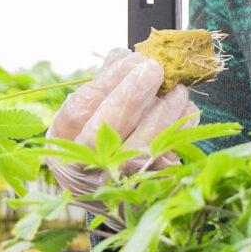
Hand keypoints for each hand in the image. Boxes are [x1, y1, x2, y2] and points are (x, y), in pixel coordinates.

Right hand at [47, 49, 198, 206]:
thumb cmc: (102, 141)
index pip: (78, 111)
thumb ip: (104, 85)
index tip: (132, 60)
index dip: (106, 83)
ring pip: (138, 151)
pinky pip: (167, 161)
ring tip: (177, 90)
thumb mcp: (91, 114)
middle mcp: (84, 168)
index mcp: (64, 143)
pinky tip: (187, 111)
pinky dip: (180, 133)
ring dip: (162, 114)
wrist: (116, 194)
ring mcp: (116, 185)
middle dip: (131, 97)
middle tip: (154, 69)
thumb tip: (123, 56)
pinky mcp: (148, 191)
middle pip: (103, 134)